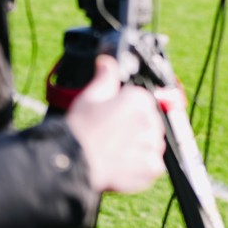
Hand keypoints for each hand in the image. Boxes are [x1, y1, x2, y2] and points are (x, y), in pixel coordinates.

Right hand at [66, 55, 165, 193]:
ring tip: (117, 151)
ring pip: (151, 144)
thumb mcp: (91, 96)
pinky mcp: (151, 166)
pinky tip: (123, 163)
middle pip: (148, 123)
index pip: (142, 102)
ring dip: (139, 148)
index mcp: (138, 99)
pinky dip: (141, 166)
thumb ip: (105, 77)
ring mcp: (152, 143)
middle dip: (134, 129)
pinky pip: (153, 164)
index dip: (126, 111)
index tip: (114, 119)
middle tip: (113, 137)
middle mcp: (149, 119)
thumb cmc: (81, 128)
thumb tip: (107, 62)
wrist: (74, 160)